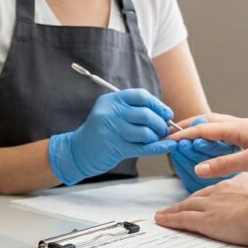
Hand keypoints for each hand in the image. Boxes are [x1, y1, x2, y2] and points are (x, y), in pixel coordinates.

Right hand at [50, 89, 177, 183]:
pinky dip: (159, 148)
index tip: (167, 114)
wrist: (79, 150)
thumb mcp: (113, 113)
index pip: (141, 96)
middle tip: (163, 130)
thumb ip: (134, 111)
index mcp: (111, 100)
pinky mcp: (114, 147)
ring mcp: (111, 129)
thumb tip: (165, 115)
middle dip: (159, 123)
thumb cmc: (102, 132)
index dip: (157, 105)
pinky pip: (143, 147)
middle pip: (145, 114)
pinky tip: (168, 146)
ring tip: (155, 139)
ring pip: (144, 132)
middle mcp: (110, 112)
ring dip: (155, 137)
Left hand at [154, 175, 247, 247]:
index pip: (218, 189)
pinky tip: (161, 220)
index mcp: (241, 183)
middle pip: (199, 196)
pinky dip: (170, 219)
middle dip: (188, 202)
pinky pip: (182, 219)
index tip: (202, 200)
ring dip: (175, 210)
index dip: (208, 196)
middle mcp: (223, 190)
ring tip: (164, 214)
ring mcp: (213, 204)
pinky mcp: (207, 220)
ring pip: (187, 206)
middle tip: (177, 207)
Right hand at [171, 118, 236, 192]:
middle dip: (188, 126)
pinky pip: (229, 132)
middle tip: (172, 133)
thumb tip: (198, 169)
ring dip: (201, 130)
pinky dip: (215, 136)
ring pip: (219, 125)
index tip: (167, 140)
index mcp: (239, 128)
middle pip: (208, 121)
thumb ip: (225, 164)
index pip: (203, 129)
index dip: (183, 135)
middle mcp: (242, 125)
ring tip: (188, 137)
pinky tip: (215, 144)